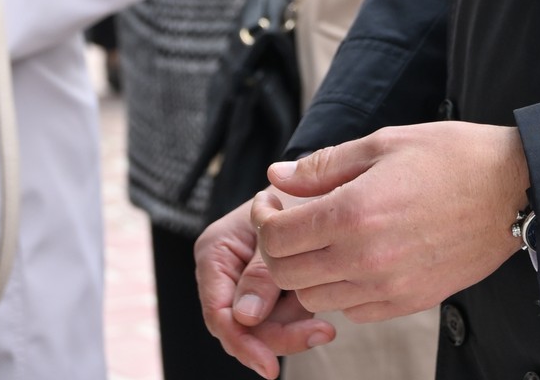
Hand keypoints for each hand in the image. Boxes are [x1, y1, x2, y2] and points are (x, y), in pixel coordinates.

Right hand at [194, 199, 336, 377]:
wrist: (319, 180)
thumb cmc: (295, 195)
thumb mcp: (277, 230)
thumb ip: (260, 274)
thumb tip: (245, 318)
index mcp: (215, 253)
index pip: (219, 312)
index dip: (242, 342)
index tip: (270, 365)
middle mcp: (226, 272)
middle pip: (243, 326)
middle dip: (279, 335)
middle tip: (322, 332)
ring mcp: (248, 283)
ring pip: (265, 326)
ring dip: (294, 322)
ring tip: (324, 298)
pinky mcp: (271, 290)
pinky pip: (281, 317)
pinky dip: (300, 317)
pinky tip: (321, 308)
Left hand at [253, 121, 530, 322]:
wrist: (513, 190)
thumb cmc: (452, 156)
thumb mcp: (385, 142)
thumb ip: (324, 166)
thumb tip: (277, 176)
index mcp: (353, 213)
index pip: (276, 238)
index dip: (264, 219)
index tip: (274, 201)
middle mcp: (364, 259)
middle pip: (288, 274)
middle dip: (277, 247)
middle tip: (291, 219)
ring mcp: (387, 288)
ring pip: (317, 297)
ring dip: (309, 270)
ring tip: (326, 237)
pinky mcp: (408, 303)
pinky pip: (354, 310)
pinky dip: (343, 288)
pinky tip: (358, 256)